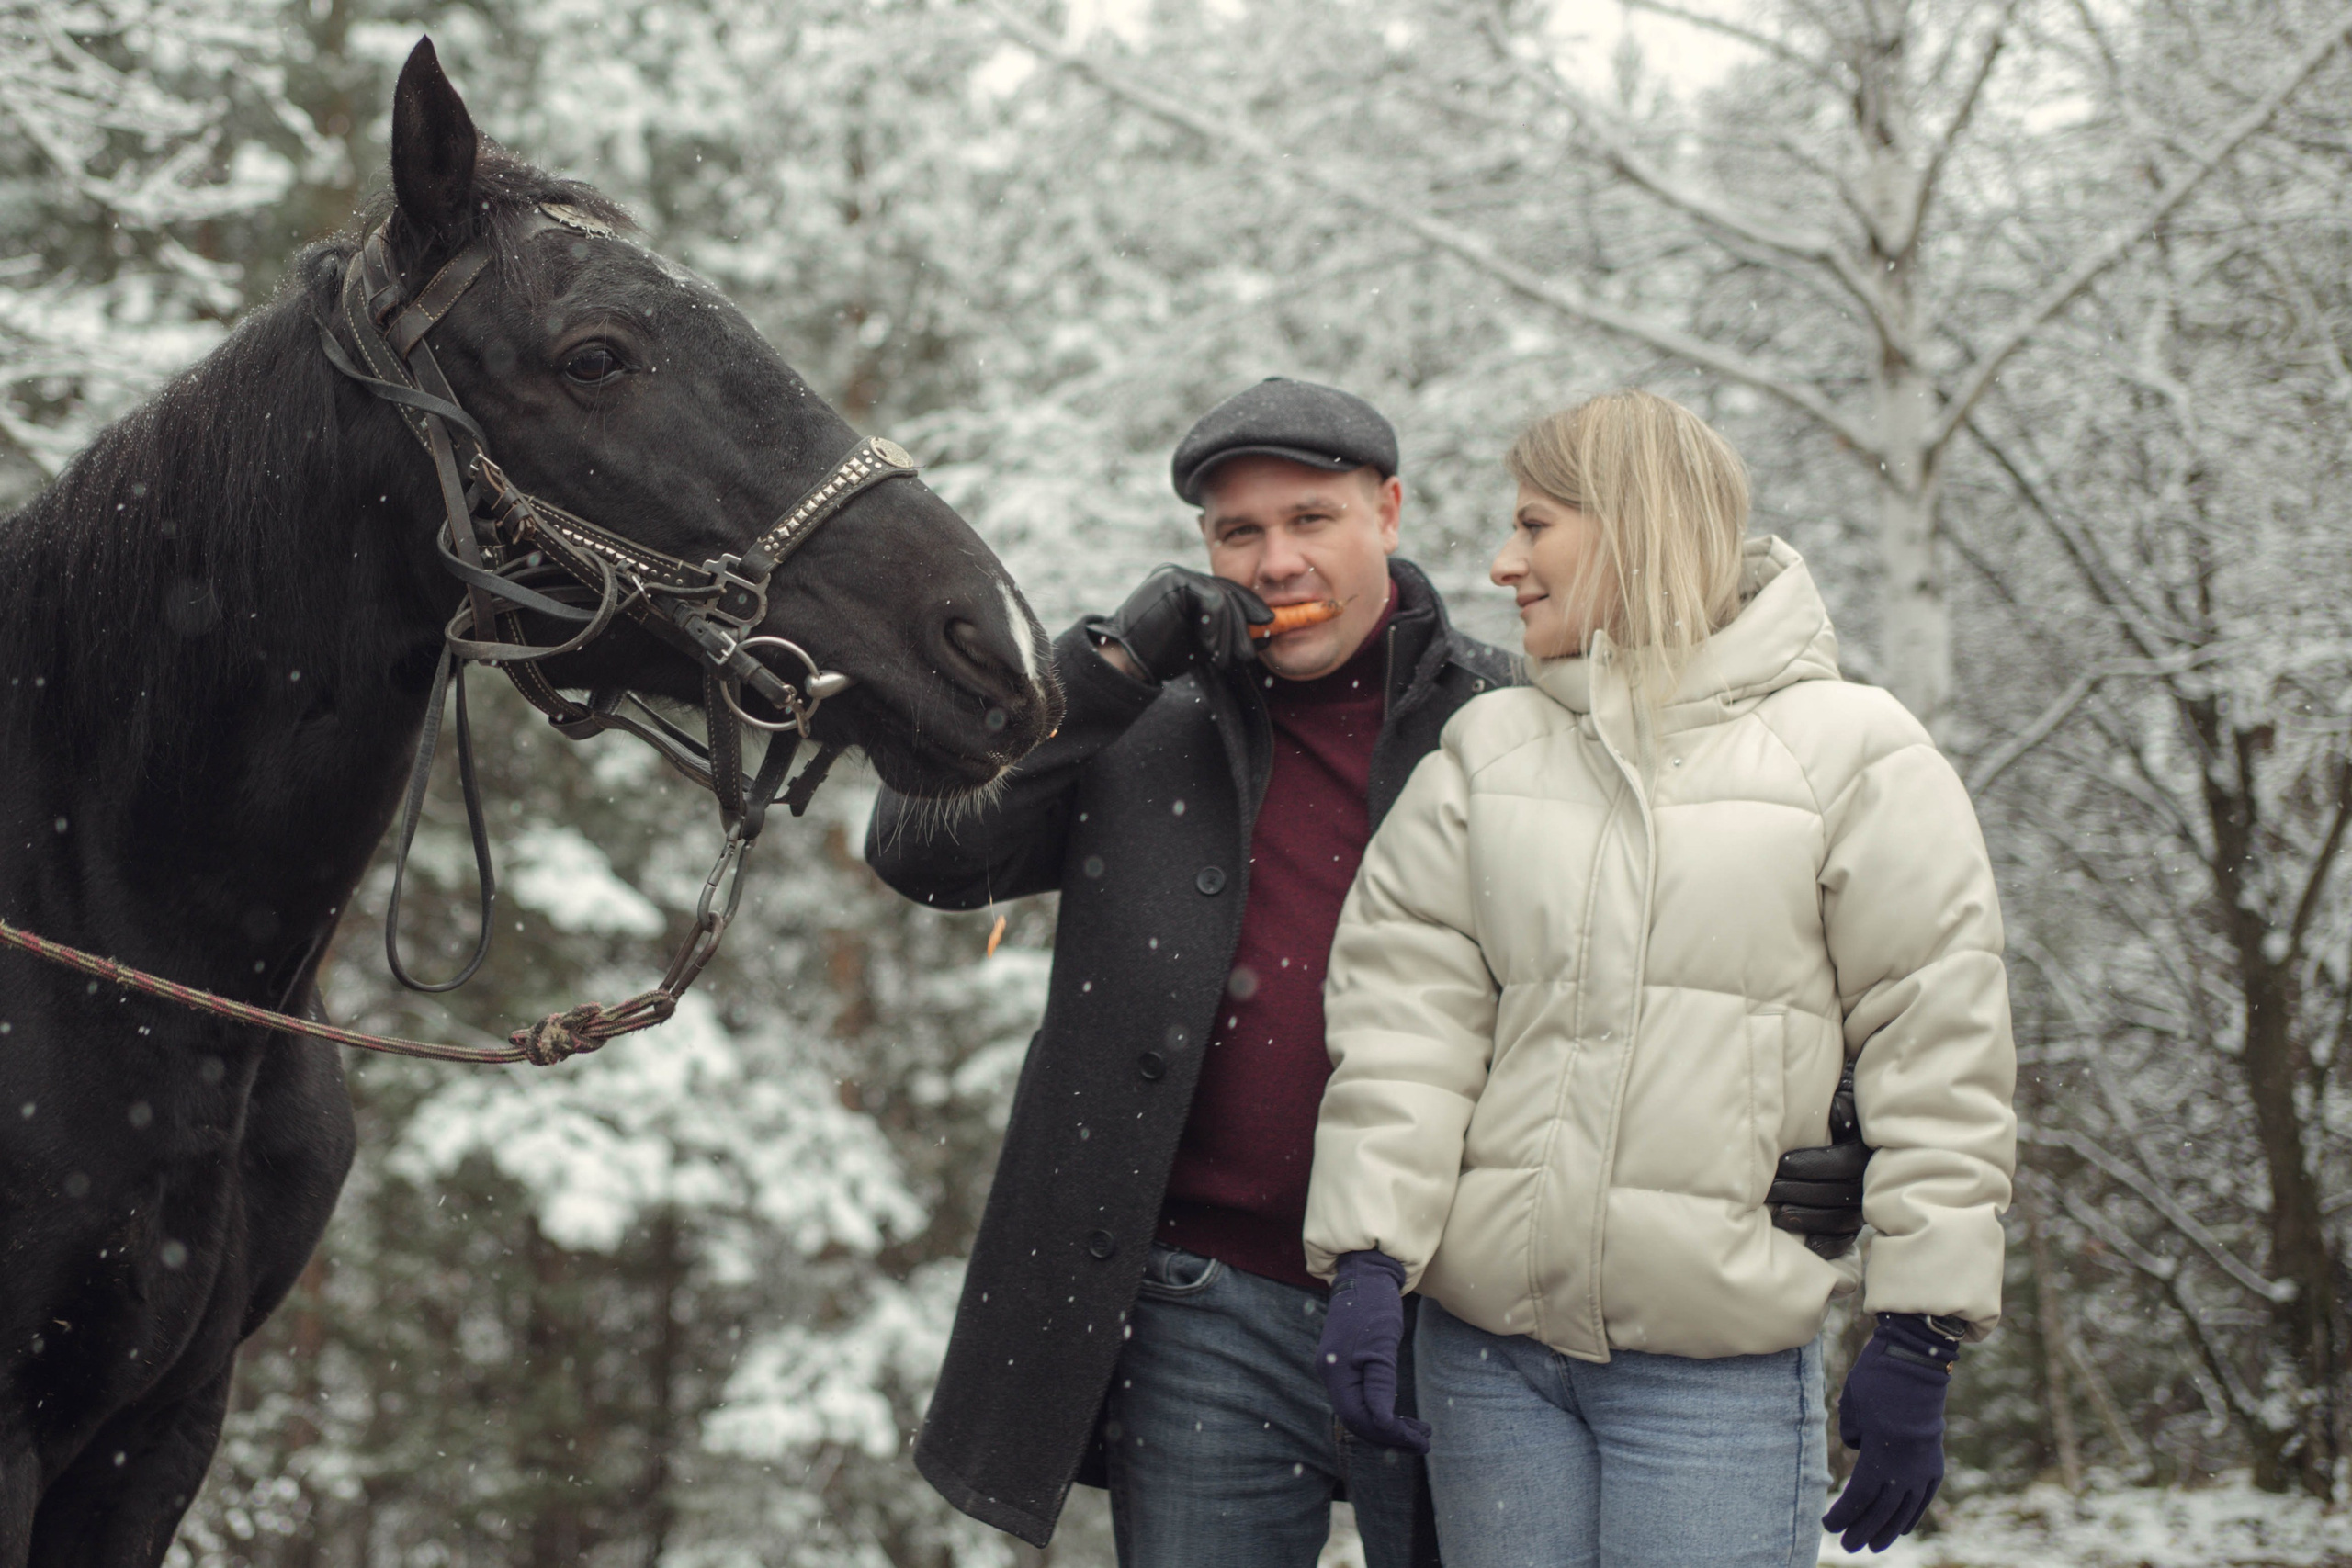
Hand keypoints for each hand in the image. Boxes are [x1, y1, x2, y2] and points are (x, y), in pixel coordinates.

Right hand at [1088, 565, 1271, 682]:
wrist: (1128, 661)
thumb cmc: (1163, 655)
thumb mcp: (1204, 641)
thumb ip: (1228, 631)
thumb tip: (1268, 628)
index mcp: (1188, 586)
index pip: (1227, 591)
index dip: (1251, 608)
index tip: (1268, 627)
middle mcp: (1182, 575)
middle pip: (1228, 591)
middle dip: (1244, 624)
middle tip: (1249, 652)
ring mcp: (1176, 573)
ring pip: (1222, 596)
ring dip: (1230, 632)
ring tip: (1227, 658)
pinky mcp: (1172, 579)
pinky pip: (1210, 598)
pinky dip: (1216, 626)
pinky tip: (1210, 648)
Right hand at [1317, 1250, 1431, 1453]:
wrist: (1364, 1275)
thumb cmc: (1374, 1306)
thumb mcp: (1382, 1344)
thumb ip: (1380, 1385)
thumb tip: (1384, 1422)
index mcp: (1335, 1372)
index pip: (1359, 1418)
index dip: (1389, 1434)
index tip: (1420, 1440)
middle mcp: (1331, 1375)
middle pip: (1359, 1420)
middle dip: (1392, 1435)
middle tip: (1425, 1441)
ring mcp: (1336, 1371)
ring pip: (1361, 1412)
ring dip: (1389, 1425)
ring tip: (1420, 1432)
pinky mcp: (1345, 1365)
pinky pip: (1361, 1399)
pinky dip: (1382, 1410)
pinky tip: (1401, 1415)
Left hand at [1770, 1060, 1870, 1259]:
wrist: (1863, 1120)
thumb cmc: (1846, 1103)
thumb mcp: (1848, 1094)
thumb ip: (1844, 1102)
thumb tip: (1838, 1112)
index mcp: (1869, 1149)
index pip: (1844, 1163)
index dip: (1814, 1164)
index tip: (1782, 1164)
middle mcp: (1872, 1178)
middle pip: (1839, 1193)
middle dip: (1800, 1193)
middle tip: (1768, 1192)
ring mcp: (1867, 1203)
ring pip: (1841, 1218)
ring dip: (1809, 1218)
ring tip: (1777, 1215)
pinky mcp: (1860, 1220)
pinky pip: (1847, 1237)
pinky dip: (1830, 1244)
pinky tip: (1808, 1246)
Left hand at [1822, 1314, 1955, 1552]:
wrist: (1917, 1360)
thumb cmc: (1876, 1378)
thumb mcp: (1853, 1405)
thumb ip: (1853, 1436)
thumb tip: (1861, 1452)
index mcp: (1883, 1453)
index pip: (1861, 1496)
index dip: (1844, 1514)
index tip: (1828, 1525)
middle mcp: (1907, 1465)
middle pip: (1883, 1508)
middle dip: (1864, 1529)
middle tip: (1849, 1547)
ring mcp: (1925, 1463)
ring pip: (1906, 1507)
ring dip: (1889, 1528)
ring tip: (1874, 1546)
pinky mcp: (1934, 1458)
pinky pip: (1924, 1495)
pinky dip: (1913, 1513)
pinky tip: (1903, 1527)